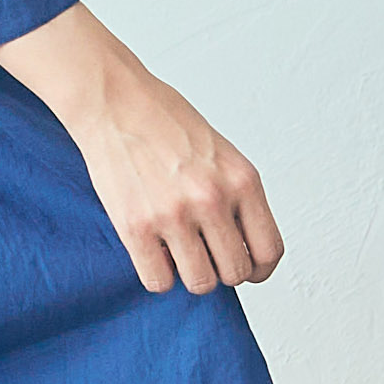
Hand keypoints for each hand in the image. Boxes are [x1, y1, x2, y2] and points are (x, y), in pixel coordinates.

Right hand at [0, 3, 283, 294]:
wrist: (114, 100)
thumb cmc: (164, 121)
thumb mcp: (221, 153)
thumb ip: (235, 195)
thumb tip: (241, 245)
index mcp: (242, 180)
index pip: (269, 250)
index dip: (259, 268)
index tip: (246, 267)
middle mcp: (213, 199)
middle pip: (235, 272)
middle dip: (221, 270)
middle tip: (204, 255)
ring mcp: (174, 215)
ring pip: (200, 283)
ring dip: (189, 275)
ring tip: (177, 253)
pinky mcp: (136, 227)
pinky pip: (158, 281)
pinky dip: (157, 275)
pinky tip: (152, 253)